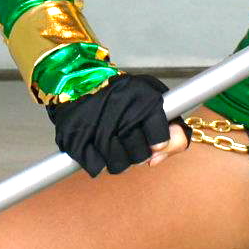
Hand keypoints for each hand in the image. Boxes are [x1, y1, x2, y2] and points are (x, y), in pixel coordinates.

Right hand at [46, 72, 184, 175]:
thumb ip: (172, 129)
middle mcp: (120, 110)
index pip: (161, 138)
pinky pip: (96, 166)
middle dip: (138, 155)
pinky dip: (99, 163)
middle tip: (131, 143)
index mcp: (143, 98)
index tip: (155, 143)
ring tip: (115, 146)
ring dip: (119, 161)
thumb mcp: (154, 99)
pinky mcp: (76, 137)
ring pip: (118, 165)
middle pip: (140, 156)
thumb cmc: (123, 95)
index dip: (159, 145)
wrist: (80, 81)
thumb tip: (157, 158)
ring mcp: (96, 124)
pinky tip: (99, 149)